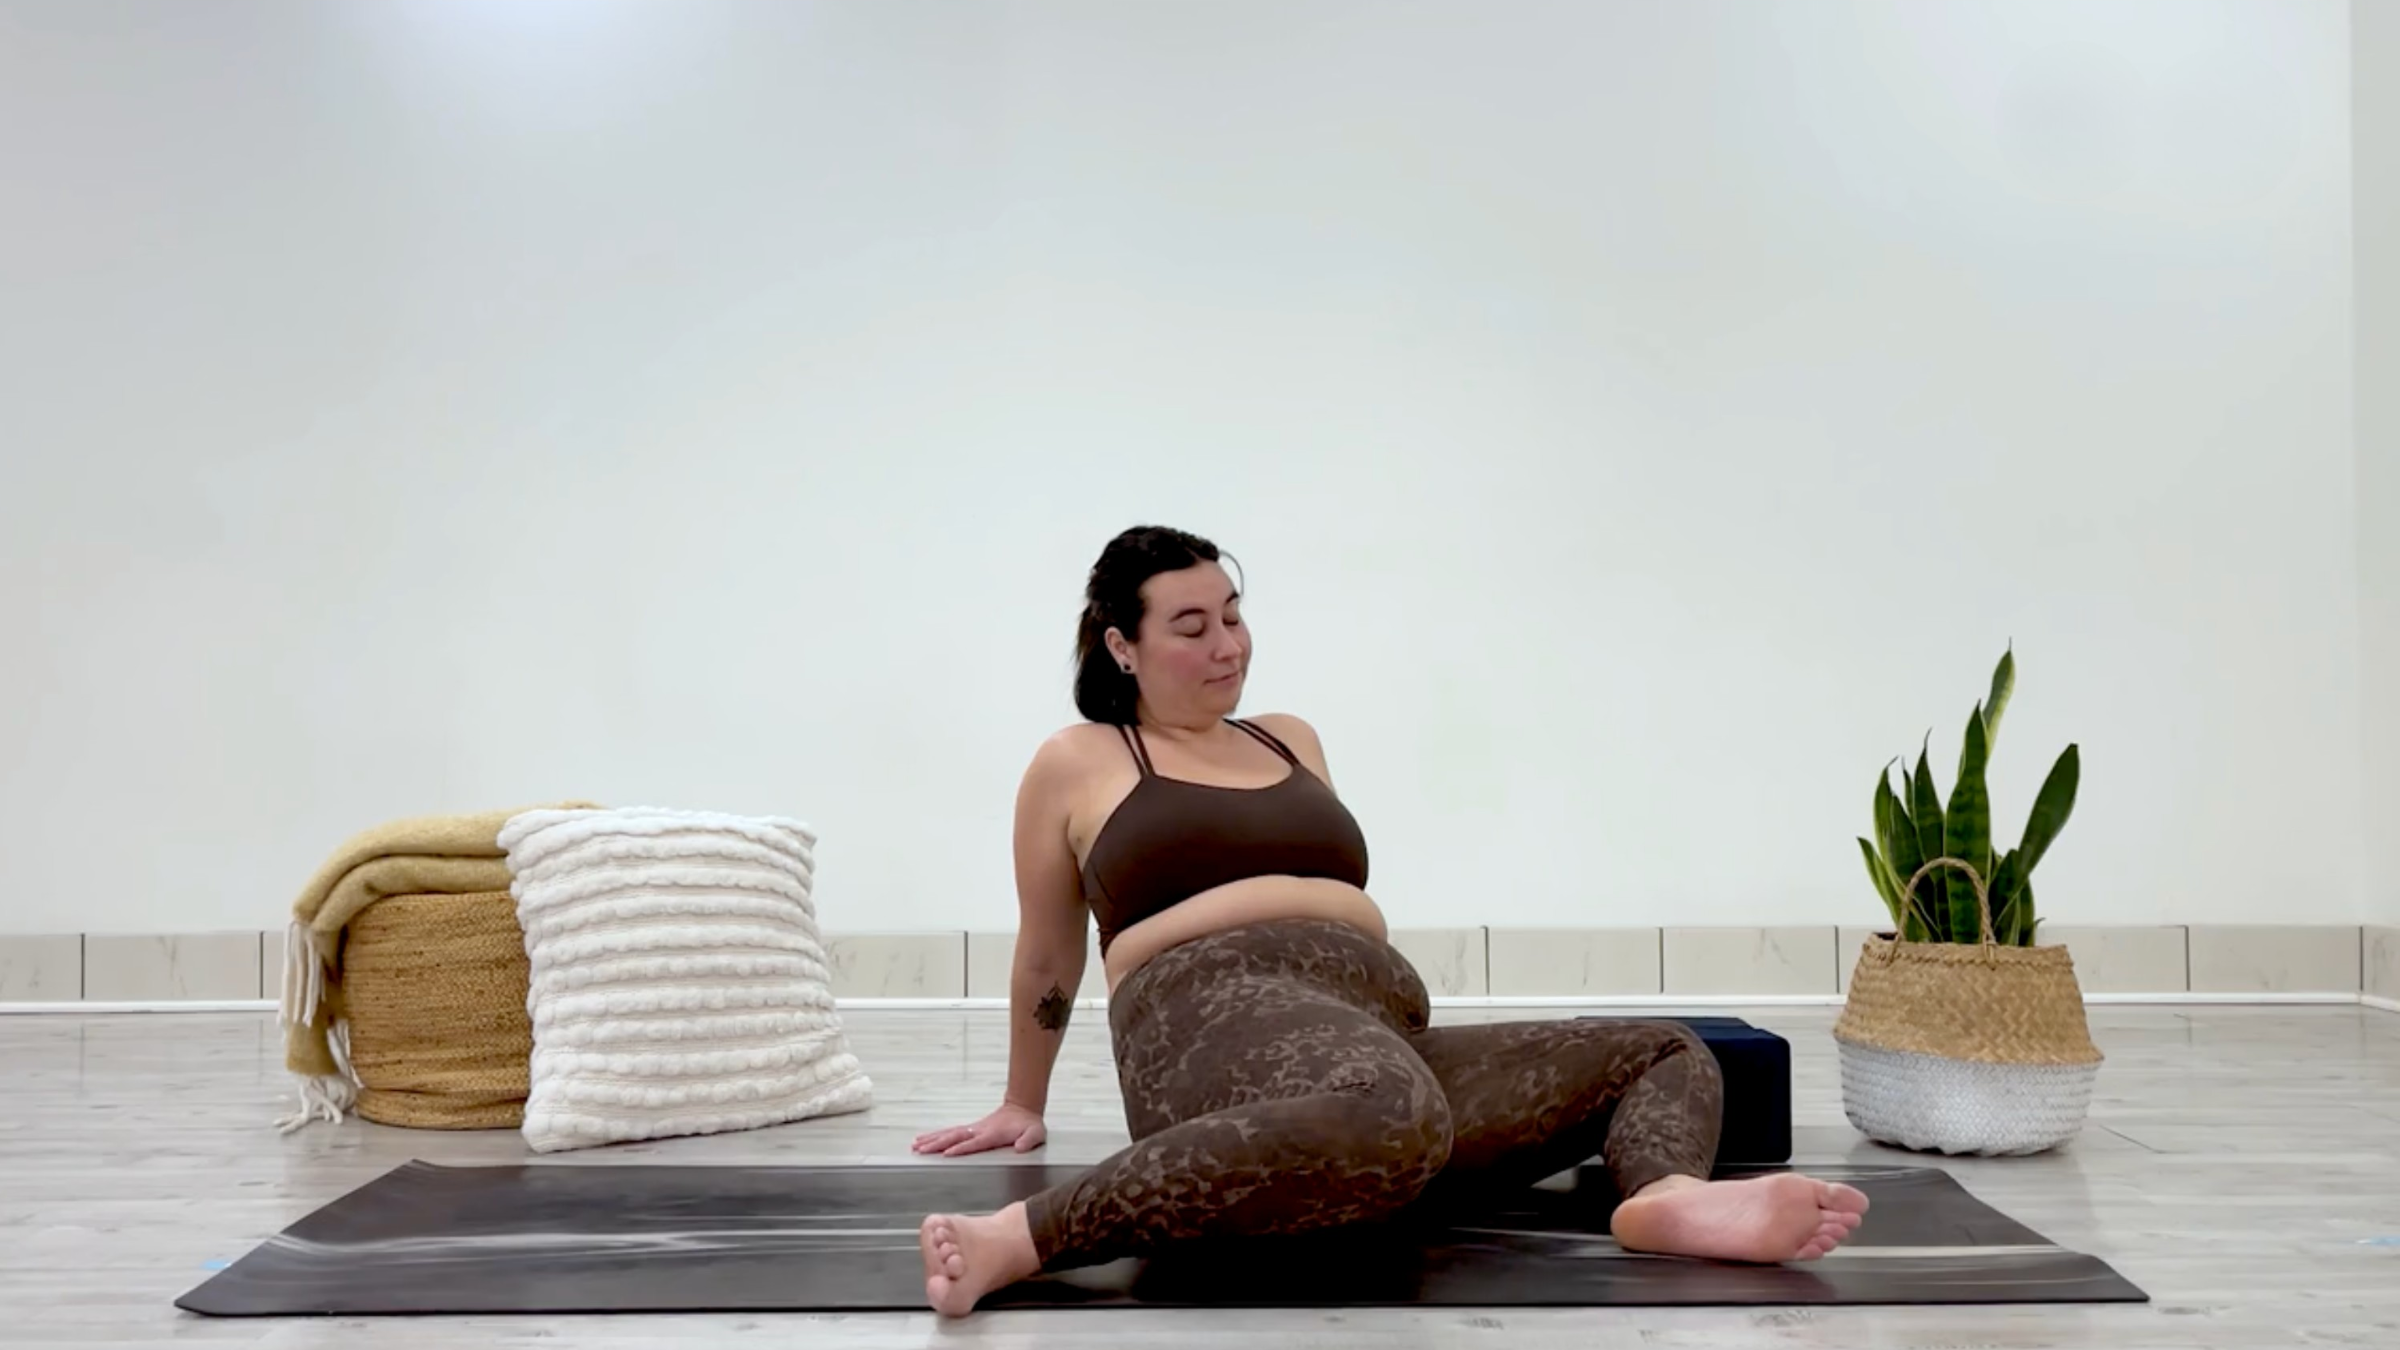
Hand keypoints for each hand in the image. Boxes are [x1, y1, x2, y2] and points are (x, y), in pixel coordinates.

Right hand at [912, 1102, 1046, 1156]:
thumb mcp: (1036, 1133)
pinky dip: (936, 1135)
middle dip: (937, 1144)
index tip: (946, 1154)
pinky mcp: (971, 1129)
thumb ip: (1029, 1140)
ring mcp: (973, 1128)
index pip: (974, 1143)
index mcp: (992, 1134)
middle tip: (921, 1151)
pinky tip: (924, 1140)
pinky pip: (950, 1132)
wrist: (1023, 1107)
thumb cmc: (1028, 1124)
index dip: (961, 1148)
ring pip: (949, 1133)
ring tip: (915, 1146)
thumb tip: (1020, 1147)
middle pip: (955, 1137)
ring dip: (932, 1139)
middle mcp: (979, 1130)